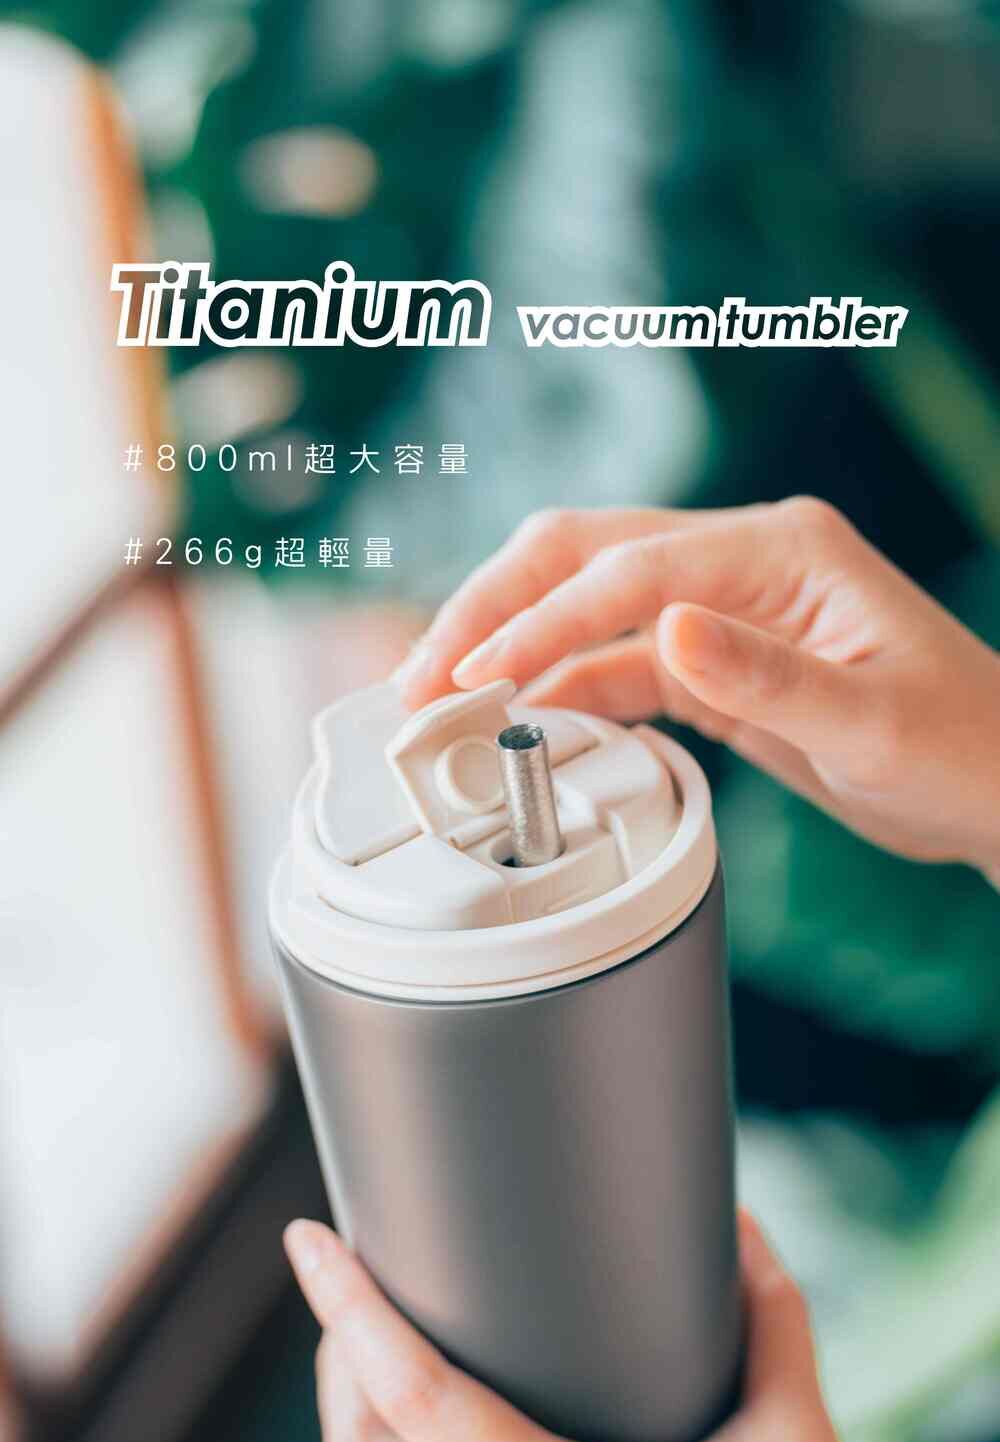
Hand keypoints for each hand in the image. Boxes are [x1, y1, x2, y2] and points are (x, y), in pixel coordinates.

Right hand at [394, 499, 999, 878]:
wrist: (995, 783)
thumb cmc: (961, 744)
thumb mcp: (871, 721)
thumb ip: (767, 675)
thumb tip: (666, 631)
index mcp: (780, 550)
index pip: (628, 569)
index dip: (542, 621)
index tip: (477, 676)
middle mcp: (740, 565)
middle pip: (583, 556)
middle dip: (494, 609)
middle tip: (420, 675)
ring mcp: (721, 612)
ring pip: (586, 607)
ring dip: (513, 648)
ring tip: (443, 703)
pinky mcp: (713, 663)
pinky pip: (617, 665)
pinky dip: (563, 691)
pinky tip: (522, 722)